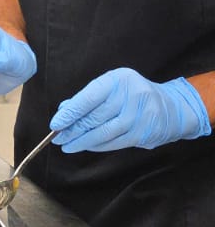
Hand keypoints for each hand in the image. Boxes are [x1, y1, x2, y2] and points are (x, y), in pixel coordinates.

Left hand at [51, 69, 210, 153]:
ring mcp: (138, 116)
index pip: (88, 98)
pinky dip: (96, 146)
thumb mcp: (112, 88)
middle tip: (58, 138)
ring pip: (102, 133)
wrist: (171, 107)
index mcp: (118, 80)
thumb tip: (64, 112)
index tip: (55, 124)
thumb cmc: (132, 95)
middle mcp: (130, 96)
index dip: (70, 113)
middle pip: (93, 117)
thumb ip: (89, 98)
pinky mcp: (142, 133)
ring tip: (67, 146)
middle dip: (71, 130)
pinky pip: (113, 143)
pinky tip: (86, 146)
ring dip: (81, 142)